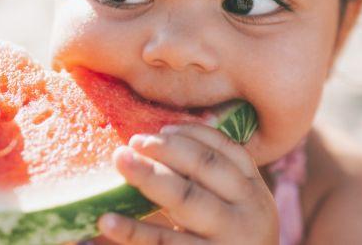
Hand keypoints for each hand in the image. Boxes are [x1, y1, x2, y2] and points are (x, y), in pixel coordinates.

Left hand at [99, 124, 277, 244]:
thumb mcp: (237, 213)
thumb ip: (214, 183)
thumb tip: (165, 141)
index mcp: (254, 192)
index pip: (228, 151)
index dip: (194, 134)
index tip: (162, 128)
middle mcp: (247, 212)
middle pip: (206, 167)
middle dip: (168, 149)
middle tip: (135, 142)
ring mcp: (227, 239)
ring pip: (186, 199)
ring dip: (150, 176)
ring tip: (120, 160)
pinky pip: (163, 242)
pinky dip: (134, 231)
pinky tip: (107, 220)